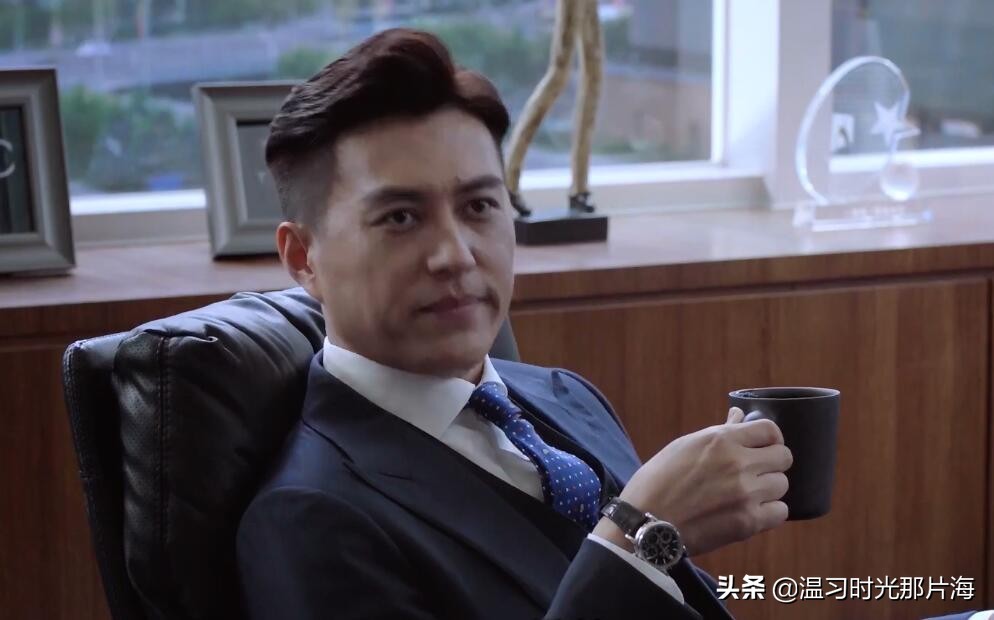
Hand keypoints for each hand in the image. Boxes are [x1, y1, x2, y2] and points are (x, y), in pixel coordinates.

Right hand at [595, 407, 791, 556]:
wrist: (645, 522)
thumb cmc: (657, 481)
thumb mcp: (684, 446)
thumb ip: (720, 432)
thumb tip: (740, 417)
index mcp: (721, 440)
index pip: (770, 430)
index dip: (770, 438)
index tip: (763, 446)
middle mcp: (738, 463)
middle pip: (783, 457)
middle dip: (771, 463)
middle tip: (755, 471)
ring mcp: (746, 494)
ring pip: (782, 485)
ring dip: (768, 489)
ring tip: (747, 494)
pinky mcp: (748, 522)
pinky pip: (780, 512)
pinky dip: (768, 512)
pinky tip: (750, 511)